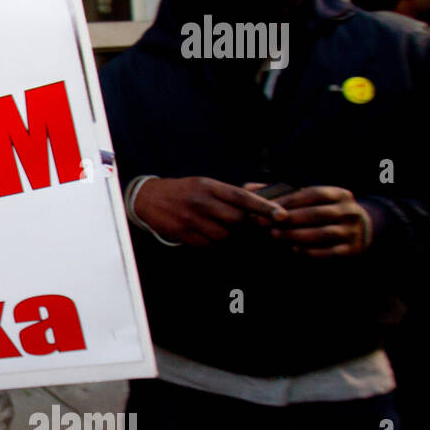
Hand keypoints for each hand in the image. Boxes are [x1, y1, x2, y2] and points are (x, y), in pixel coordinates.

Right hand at [134, 177, 286, 245]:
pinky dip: (210, 242)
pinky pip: (207, 244)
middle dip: (243, 225)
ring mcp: (190, 218)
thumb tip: (262, 192)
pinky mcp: (182, 233)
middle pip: (236, 220)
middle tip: (243, 225)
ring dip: (226, 235)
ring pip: (223, 235)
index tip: (282, 215)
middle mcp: (201, 201)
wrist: (148, 198)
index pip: (243, 197)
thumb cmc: (184, 191)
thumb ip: (232, 191)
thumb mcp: (206, 184)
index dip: (264, 207)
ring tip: (216, 227)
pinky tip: (203, 233)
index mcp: (210, 186)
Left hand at [245, 184, 371, 256]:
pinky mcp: (352, 249)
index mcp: (340, 194)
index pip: (312, 194)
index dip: (288, 200)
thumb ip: (281, 193)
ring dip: (296, 235)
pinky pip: (329, 252)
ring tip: (275, 235)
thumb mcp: (310, 199)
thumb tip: (247, 187)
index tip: (265, 207)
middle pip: (317, 214)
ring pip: (323, 233)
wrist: (357, 231)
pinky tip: (292, 249)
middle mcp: (350, 211)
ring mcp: (353, 231)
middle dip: (289, 219)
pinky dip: (310, 250)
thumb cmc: (321, 211)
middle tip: (265, 224)